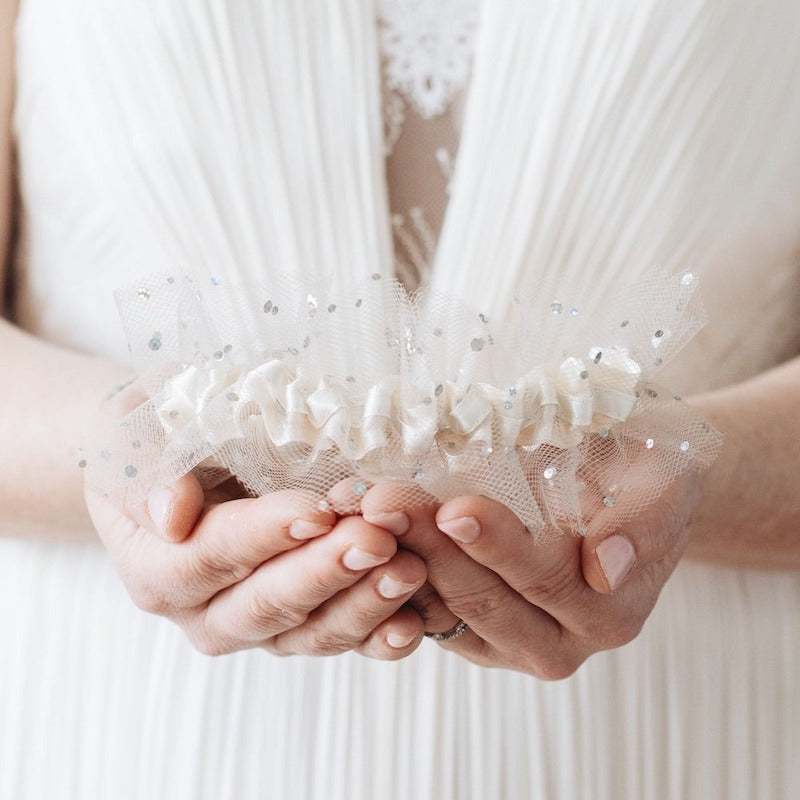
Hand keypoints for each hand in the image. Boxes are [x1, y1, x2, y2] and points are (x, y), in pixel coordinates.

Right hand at [84, 474, 426, 659]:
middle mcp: (205, 612)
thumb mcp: (137, 438)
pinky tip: (415, 623)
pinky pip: (343, 641)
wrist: (184, 463)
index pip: (211, 557)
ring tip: (409, 569)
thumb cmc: (160, 442)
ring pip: (311, 632)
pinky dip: (380, 635)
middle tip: (376, 539)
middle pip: (268, 604)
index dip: (264, 537)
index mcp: (157, 569)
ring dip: (364, 603)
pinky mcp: (303, 627)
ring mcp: (259, 627)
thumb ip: (149, 472)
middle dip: (326, 571)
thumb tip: (173, 517)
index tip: (316, 511)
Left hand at [361, 475, 698, 677]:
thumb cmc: (646, 478)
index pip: (544, 581)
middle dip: (431, 548)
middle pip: (485, 600)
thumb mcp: (664, 487)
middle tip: (386, 500)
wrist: (630, 490)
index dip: (498, 547)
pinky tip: (364, 531)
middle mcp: (559, 642)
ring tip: (365, 509)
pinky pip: (427, 613)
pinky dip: (394, 573)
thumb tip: (606, 567)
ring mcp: (509, 643)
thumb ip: (643, 527)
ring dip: (401, 559)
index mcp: (609, 614)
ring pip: (446, 609)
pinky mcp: (472, 631)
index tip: (454, 510)